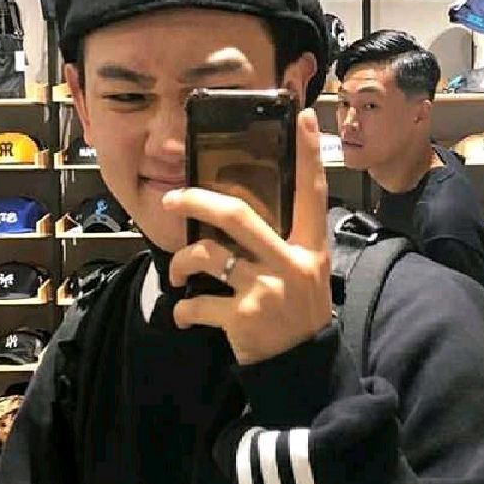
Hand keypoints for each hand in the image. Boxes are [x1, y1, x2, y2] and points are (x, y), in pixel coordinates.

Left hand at [165, 109, 332, 365]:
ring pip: (208, 256)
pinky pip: (197, 305)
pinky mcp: (244, 320)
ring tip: (179, 275)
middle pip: (236, 215)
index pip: (310, 193)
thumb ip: (285, 243)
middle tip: (172, 198)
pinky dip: (183, 310)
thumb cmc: (299, 314)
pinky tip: (186, 314)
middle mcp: (291, 264)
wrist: (304, 368)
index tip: (299, 115)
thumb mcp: (307, 274)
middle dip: (196, 201)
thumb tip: (240, 215)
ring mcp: (266, 292)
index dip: (306, 154)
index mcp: (309, 248)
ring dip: (182, 263)